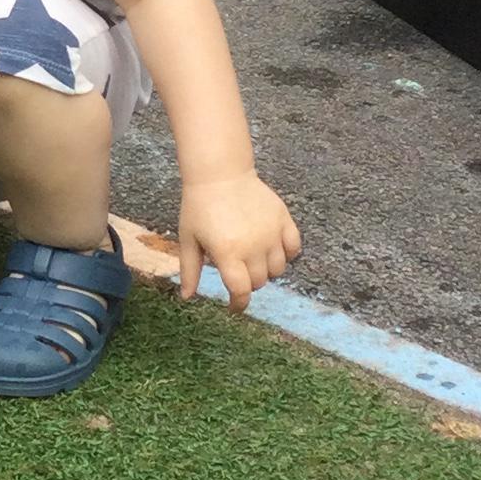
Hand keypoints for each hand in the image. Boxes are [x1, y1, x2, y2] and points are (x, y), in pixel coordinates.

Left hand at [177, 170, 300, 307]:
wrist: (219, 173)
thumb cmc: (198, 206)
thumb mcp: (188, 239)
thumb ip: (190, 270)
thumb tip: (187, 297)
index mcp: (227, 253)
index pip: (241, 291)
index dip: (238, 304)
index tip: (234, 306)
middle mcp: (253, 246)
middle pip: (260, 281)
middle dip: (248, 283)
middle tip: (238, 272)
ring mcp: (271, 233)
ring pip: (278, 268)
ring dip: (267, 270)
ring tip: (254, 259)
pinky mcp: (283, 219)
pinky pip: (294, 247)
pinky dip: (287, 254)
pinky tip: (274, 249)